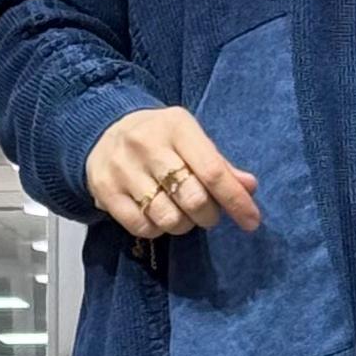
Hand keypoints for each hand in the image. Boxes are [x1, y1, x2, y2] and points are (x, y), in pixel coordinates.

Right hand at [85, 103, 260, 242]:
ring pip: (168, 217)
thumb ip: (220, 165)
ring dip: (184, 224)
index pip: (212, 171)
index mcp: (176, 126)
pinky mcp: (105, 190)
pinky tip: (157, 215)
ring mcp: (123, 168)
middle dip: (209, 215)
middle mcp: (147, 144)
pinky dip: (157, 229)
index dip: (236, 200)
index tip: (251, 221)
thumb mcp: (191, 139)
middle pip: (193, 198)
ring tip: (182, 213)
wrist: (104, 130)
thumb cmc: (159, 138)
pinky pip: (142, 227)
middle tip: (207, 212)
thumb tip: (249, 187)